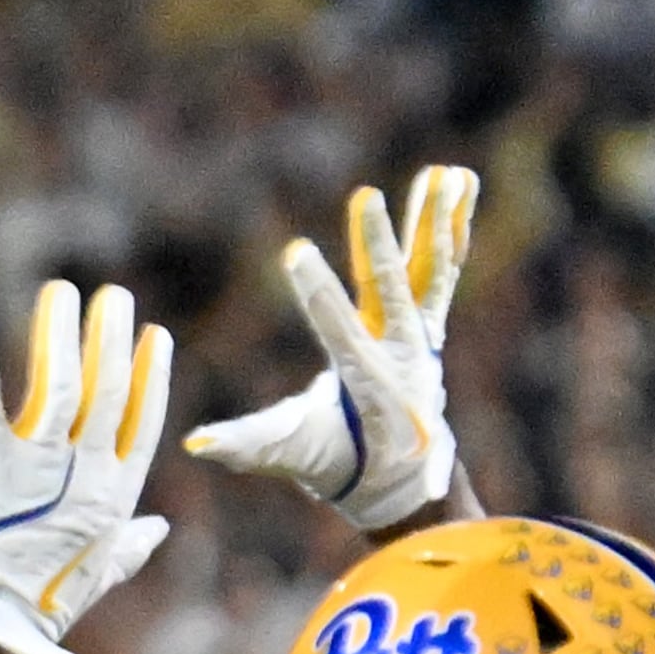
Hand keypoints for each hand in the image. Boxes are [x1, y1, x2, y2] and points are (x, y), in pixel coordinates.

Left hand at [0, 279, 173, 653]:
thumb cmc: (40, 609)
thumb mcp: (96, 573)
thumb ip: (128, 546)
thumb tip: (158, 530)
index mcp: (113, 496)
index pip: (139, 422)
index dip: (148, 375)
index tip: (150, 335)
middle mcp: (82, 475)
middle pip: (105, 391)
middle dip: (108, 338)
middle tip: (108, 296)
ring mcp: (33, 469)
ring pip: (57, 385)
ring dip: (59, 334)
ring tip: (61, 291)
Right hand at [182, 166, 477, 530]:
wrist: (400, 478)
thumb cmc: (336, 462)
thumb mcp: (290, 452)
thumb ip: (247, 445)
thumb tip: (195, 444)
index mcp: (364, 382)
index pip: (337, 329)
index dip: (316, 291)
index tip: (293, 252)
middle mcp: (401, 354)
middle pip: (389, 289)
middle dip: (377, 245)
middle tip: (365, 198)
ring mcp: (420, 336)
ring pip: (430, 271)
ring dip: (434, 223)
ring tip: (442, 175)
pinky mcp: (429, 324)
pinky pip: (443, 270)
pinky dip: (451, 226)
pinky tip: (459, 181)